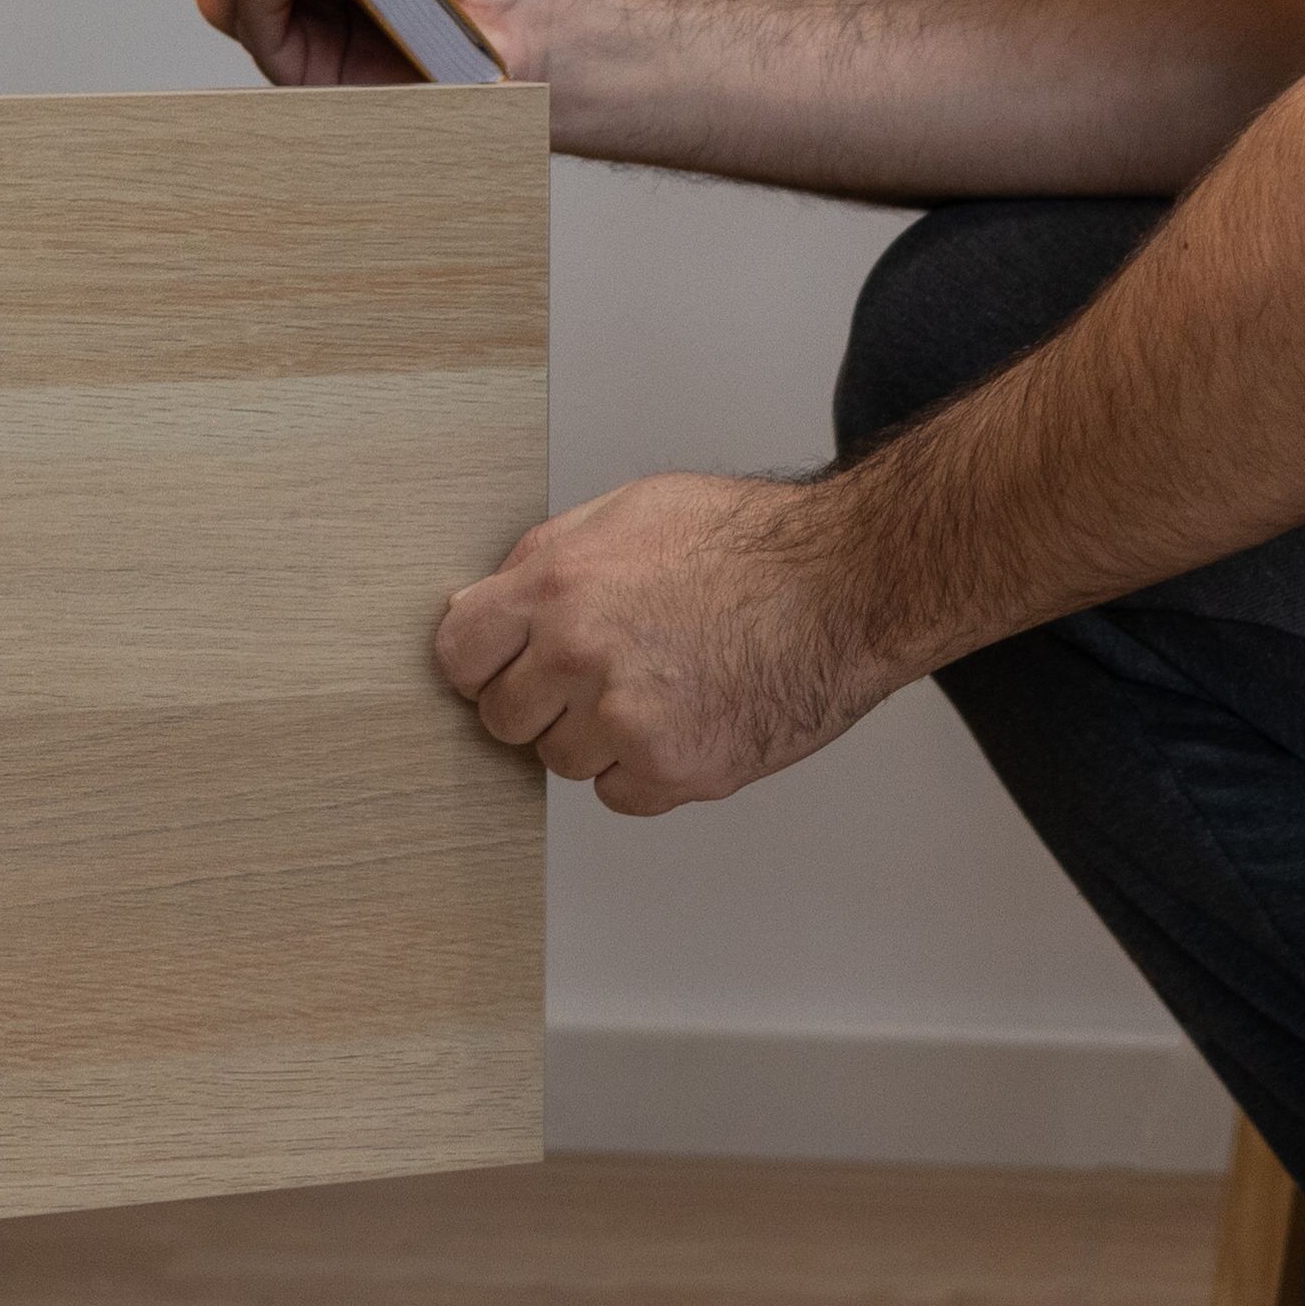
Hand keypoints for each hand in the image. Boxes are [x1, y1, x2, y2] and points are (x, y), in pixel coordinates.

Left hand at [432, 474, 901, 814]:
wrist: (846, 584)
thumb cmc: (753, 543)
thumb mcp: (630, 510)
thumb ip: (545, 558)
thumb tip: (485, 602)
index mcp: (558, 585)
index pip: (458, 654)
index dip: (481, 663)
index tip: (501, 668)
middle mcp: (581, 655)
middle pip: (504, 718)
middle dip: (541, 701)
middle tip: (596, 675)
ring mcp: (626, 719)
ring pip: (560, 762)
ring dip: (595, 738)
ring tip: (658, 687)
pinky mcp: (675, 769)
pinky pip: (620, 795)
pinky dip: (645, 771)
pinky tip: (685, 719)